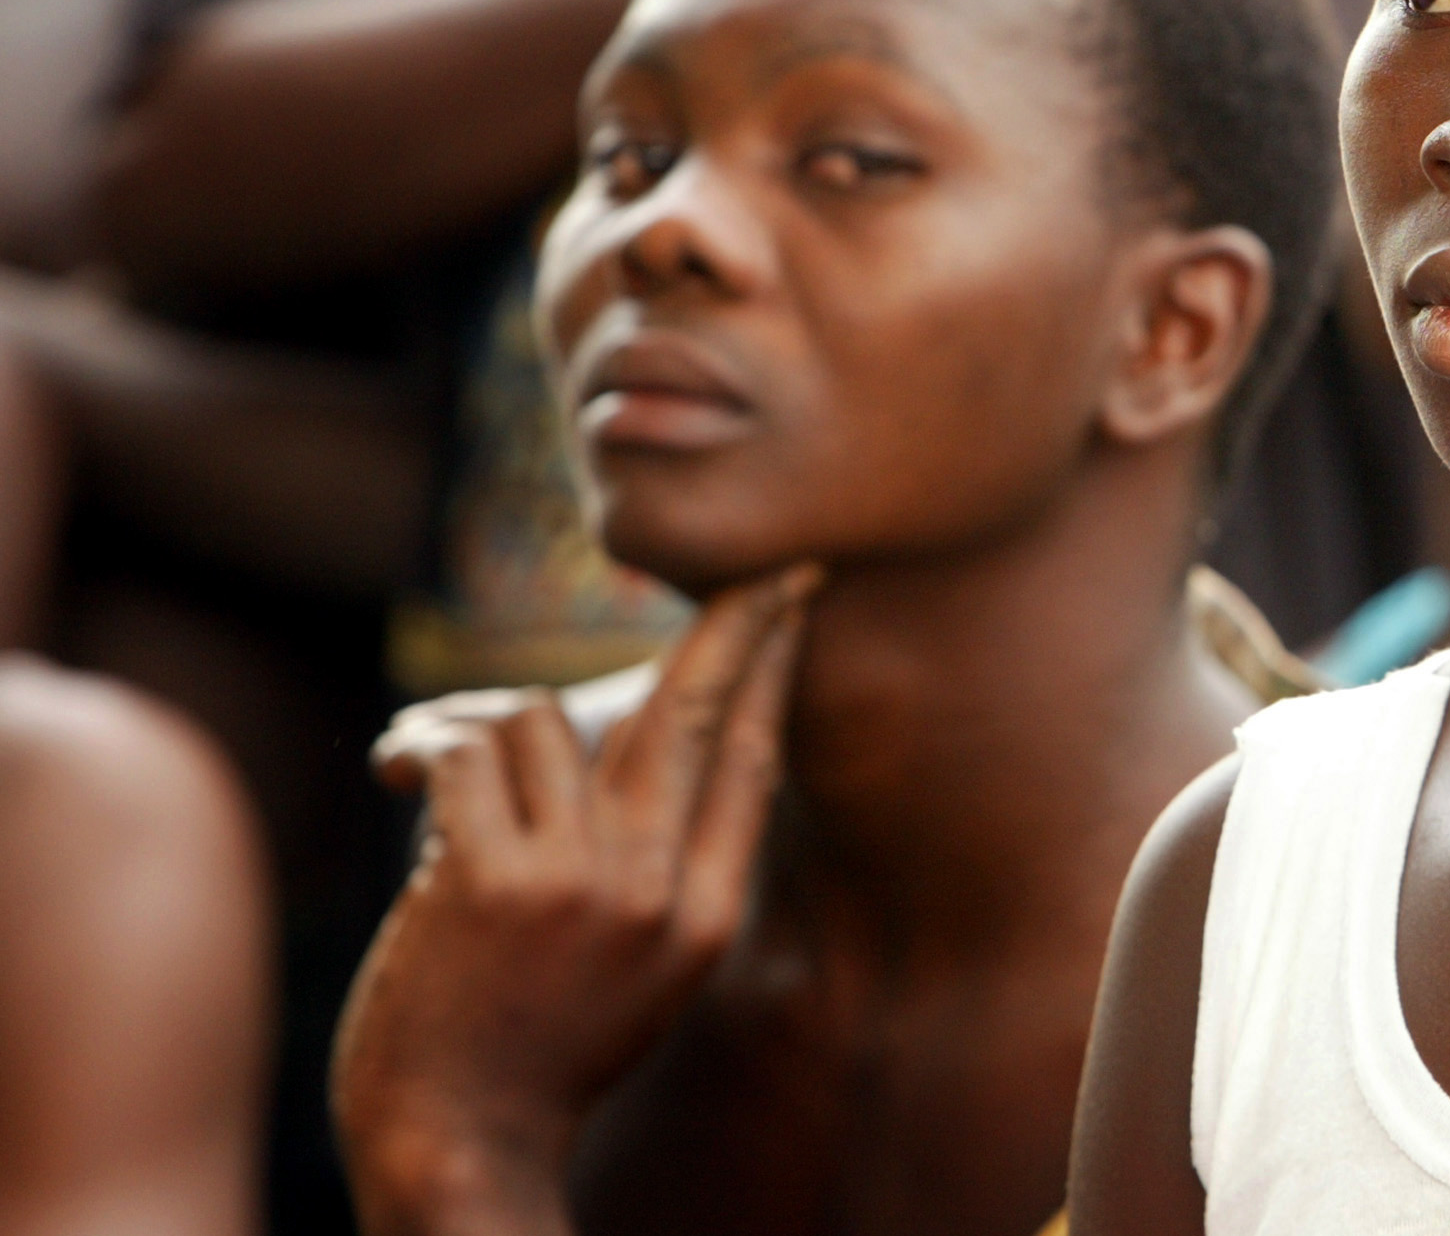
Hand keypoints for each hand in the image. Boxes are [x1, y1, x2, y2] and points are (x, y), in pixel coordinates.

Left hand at [332, 565, 820, 1235]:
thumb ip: (653, 862)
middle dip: (731, 623)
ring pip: (538, 718)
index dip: (771, 670)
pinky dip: (421, 750)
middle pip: (690, 711)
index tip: (793, 600)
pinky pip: (465, 754)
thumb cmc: (534, 1049)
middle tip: (761, 568)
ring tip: (442, 770)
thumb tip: (628, 731)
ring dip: (481, 730)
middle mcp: (656, 892)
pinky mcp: (491, 882)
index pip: (749, 759)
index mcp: (703, 916)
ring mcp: (578, 885)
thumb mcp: (642, 967)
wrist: (453, 1142)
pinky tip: (394, 772)